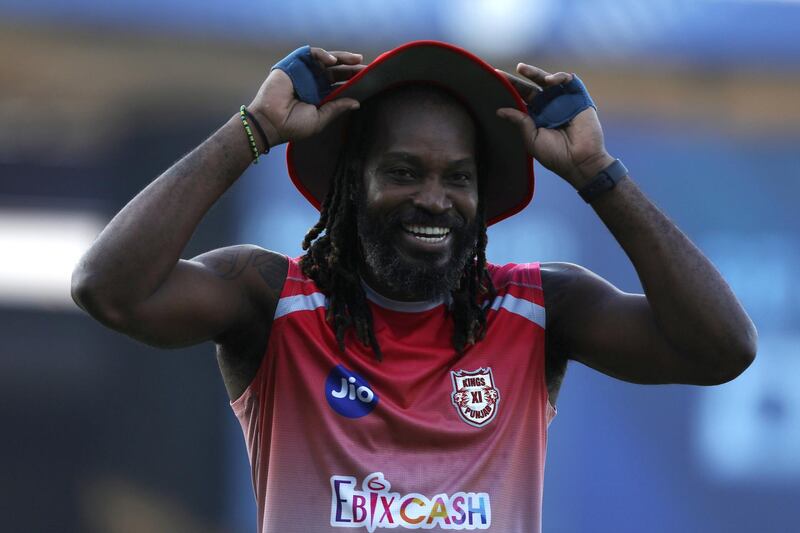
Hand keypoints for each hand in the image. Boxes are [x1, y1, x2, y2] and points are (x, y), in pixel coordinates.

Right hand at [248, 47, 365, 147]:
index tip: (369, 79)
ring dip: (342, 57)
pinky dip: (322, 54)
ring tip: (356, 59)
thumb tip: (357, 102)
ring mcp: (304, 73)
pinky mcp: (293, 64)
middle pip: (336, 71)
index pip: (339, 85)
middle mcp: (313, 83)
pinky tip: (332, 61)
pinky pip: (310, 54)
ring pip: (326, 60)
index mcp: (320, 96)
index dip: (353, 81)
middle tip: (366, 66)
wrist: (270, 123)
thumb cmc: (293, 126)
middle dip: (351, 67)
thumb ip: (337, 109)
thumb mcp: (321, 119)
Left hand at [495, 64, 614, 188]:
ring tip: (521, 69)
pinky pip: (569, 81)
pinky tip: (549, 80)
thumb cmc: (555, 155)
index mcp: (536, 116)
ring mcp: (563, 100)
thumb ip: (519, 122)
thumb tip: (499, 111)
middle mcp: (549, 106)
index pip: (521, 98)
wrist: (580, 162)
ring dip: (535, 72)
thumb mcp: (532, 139)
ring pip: (548, 80)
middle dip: (519, 77)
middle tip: (501, 72)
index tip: (495, 79)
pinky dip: (559, 77)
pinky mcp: (578, 97)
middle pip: (531, 86)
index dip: (510, 89)